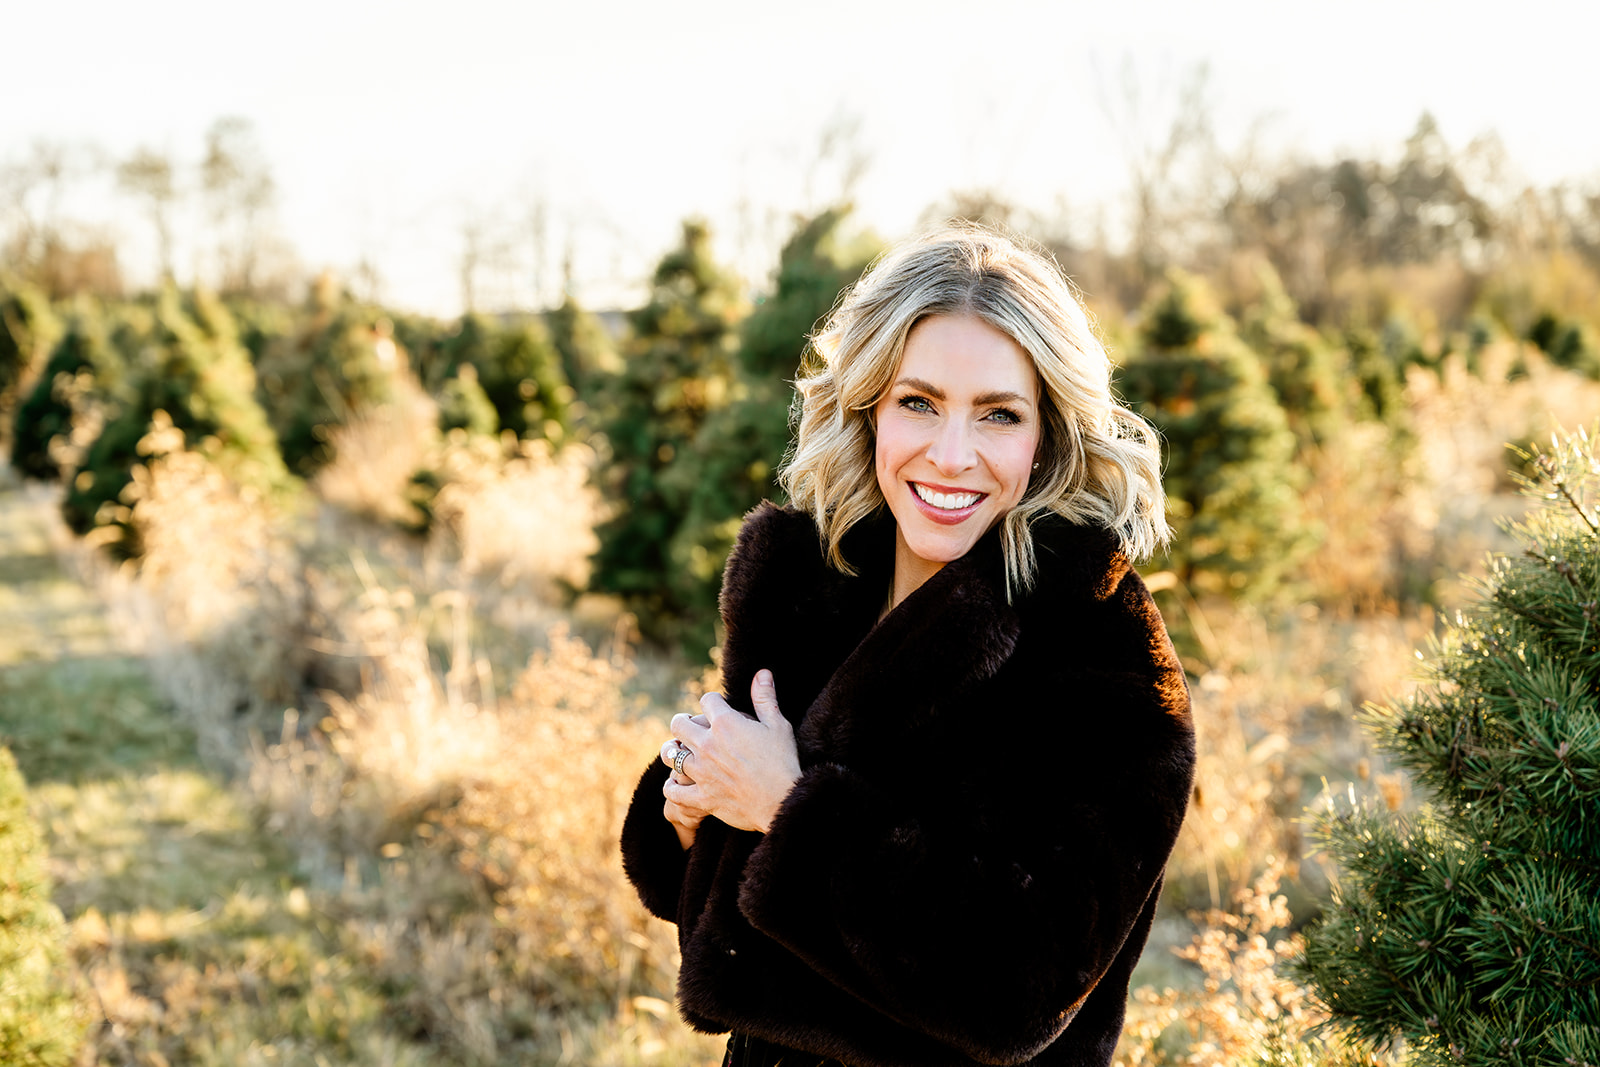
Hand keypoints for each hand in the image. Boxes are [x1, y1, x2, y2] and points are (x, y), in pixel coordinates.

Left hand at [660, 669, 800, 833]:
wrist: (783, 803)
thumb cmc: (784, 762)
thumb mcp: (778, 726)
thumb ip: (765, 698)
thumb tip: (762, 672)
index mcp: (726, 724)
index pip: (707, 700)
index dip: (713, 702)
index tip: (719, 709)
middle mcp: (708, 745)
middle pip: (678, 724)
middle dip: (684, 722)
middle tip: (692, 727)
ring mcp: (702, 772)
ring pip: (670, 755)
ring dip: (673, 751)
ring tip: (679, 752)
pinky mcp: (701, 797)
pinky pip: (673, 792)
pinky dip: (672, 788)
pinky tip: (677, 784)